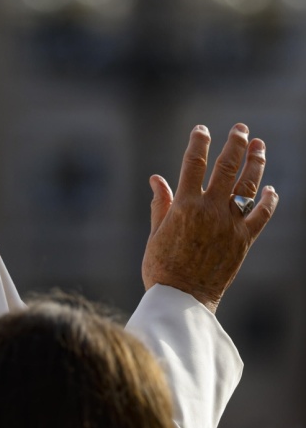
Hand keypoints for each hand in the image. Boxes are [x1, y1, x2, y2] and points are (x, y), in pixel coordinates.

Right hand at [142, 124, 278, 312]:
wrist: (183, 299)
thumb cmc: (161, 268)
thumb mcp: (156, 234)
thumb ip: (160, 204)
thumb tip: (157, 178)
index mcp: (184, 206)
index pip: (193, 164)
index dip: (199, 143)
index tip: (202, 130)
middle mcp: (210, 210)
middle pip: (226, 168)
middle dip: (235, 144)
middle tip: (241, 128)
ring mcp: (229, 224)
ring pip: (248, 186)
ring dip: (255, 163)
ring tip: (259, 146)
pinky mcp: (243, 240)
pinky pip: (261, 215)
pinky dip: (268, 201)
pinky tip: (271, 189)